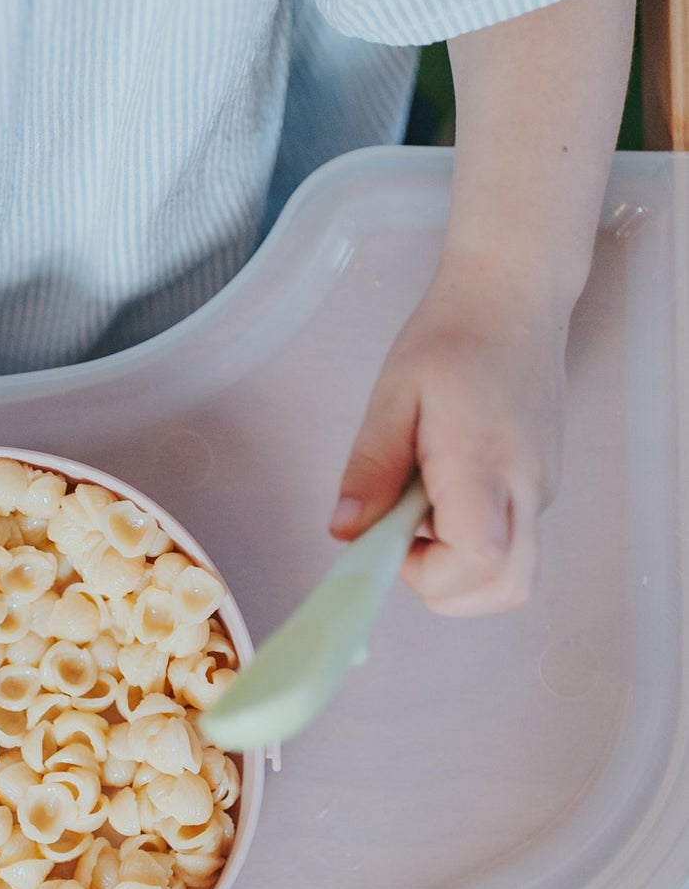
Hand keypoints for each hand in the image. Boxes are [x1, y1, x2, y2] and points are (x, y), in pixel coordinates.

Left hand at [330, 267, 565, 615]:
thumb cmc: (451, 338)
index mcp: (486, 461)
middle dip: (446, 590)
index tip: (389, 537)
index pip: (476, 558)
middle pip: (507, 586)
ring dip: (460, 573)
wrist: (514, 298)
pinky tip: (443, 496)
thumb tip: (345, 532)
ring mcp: (542, 490)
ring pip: (514, 575)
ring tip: (422, 514)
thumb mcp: (393, 396)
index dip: (426, 572)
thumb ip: (370, 469)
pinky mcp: (542, 488)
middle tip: (403, 540)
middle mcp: (528, 485)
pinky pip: (513, 544)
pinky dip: (473, 547)